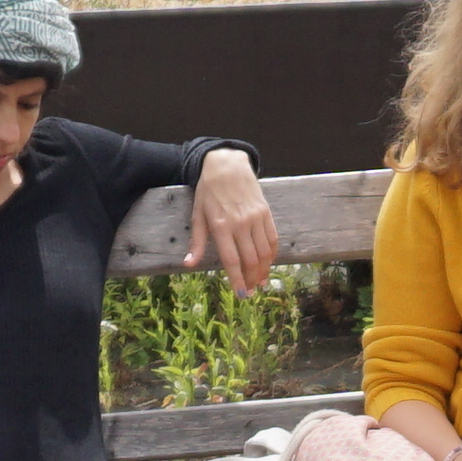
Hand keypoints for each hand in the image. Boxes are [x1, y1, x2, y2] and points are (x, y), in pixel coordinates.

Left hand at [191, 150, 282, 293]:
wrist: (227, 165)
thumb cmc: (209, 191)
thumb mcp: (198, 215)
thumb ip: (197, 242)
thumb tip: (189, 264)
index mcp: (221, 226)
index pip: (232, 260)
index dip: (237, 280)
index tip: (240, 294)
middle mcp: (240, 223)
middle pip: (250, 260)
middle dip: (251, 279)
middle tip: (250, 291)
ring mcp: (255, 218)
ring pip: (264, 252)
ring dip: (263, 270)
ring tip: (260, 282)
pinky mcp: (265, 212)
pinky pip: (272, 238)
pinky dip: (272, 254)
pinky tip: (268, 263)